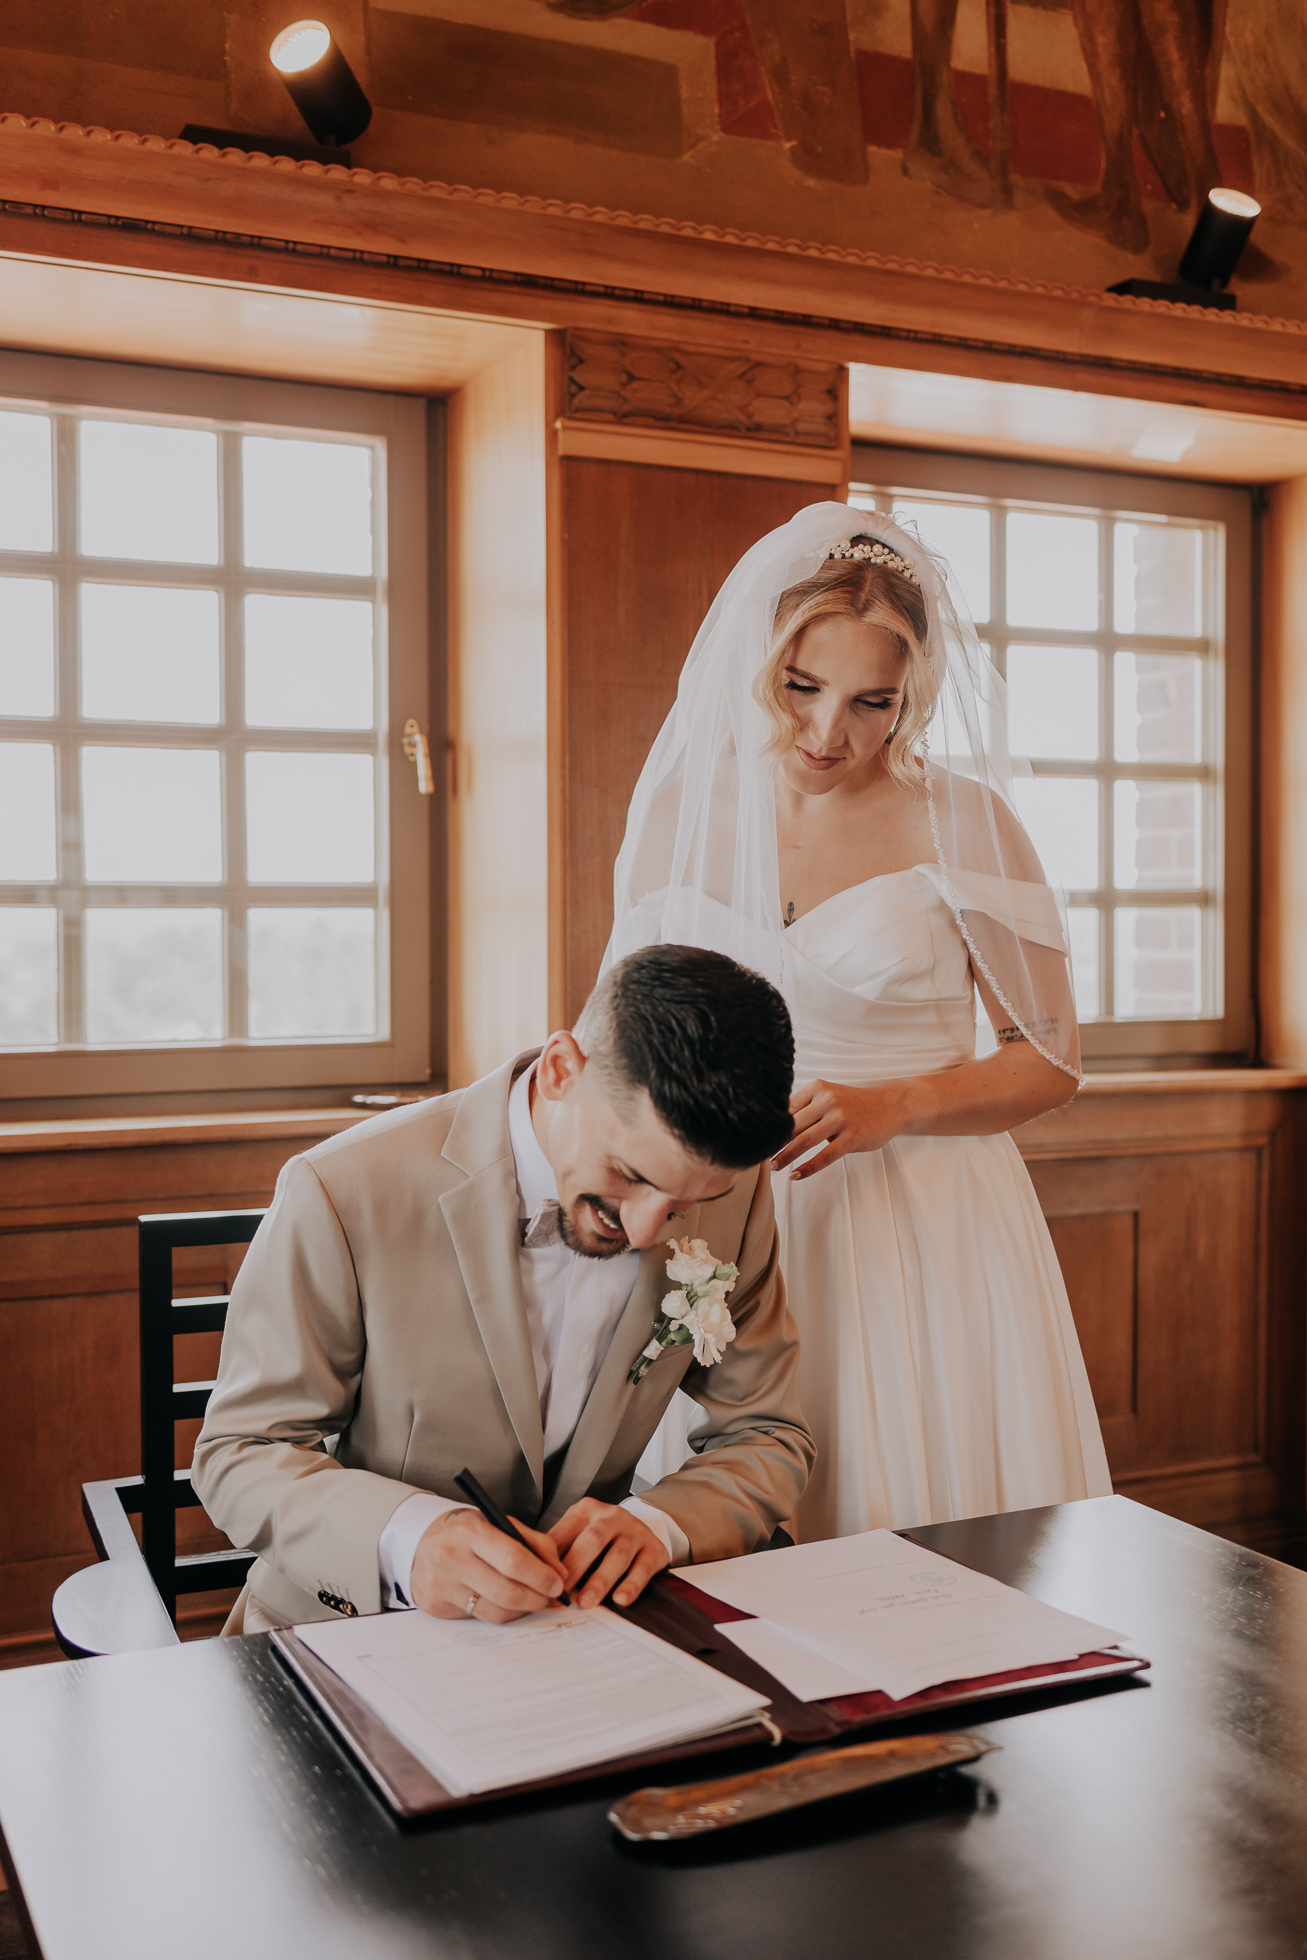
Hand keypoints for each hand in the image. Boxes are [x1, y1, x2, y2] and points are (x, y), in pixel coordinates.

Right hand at [409, 1508, 569, 1622]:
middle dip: (537, 1598)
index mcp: (470, 1531)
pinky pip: (481, 1617)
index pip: (513, 1560)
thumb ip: (533, 1542)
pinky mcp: (436, 1605)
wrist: (421, 1542)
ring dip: (523, 1609)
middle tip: (550, 1597)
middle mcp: (451, 1558)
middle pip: (506, 1591)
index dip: (541, 1576)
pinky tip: (511, 1604)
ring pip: (496, 1610)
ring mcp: (441, 1585)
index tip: (557, 1583)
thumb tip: (559, 1572)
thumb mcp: (497, 1522)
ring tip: (533, 1600)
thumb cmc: (465, 1532)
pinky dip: (503, 1614)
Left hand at [549, 1499, 669, 1608]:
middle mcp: (612, 1516)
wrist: (642, 1527)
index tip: (542, 1584)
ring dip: (600, 1581)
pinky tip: (620, 1600)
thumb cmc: (601, 1538)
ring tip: (586, 1602)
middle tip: (562, 1593)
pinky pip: (643, 1568)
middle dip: (576, 1568)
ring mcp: (635, 1531)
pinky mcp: (654, 1548)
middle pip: (593, 1540)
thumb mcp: (578, 1534)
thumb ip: (559, 1551)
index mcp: (586, 1510)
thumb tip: (535, 1579)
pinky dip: (631, 1585)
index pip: (566, 1533)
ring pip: (618, 1555)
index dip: (553, 1561)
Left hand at [771, 1078, 906, 1178]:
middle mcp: (827, 1100)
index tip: (755, 1138)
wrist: (890, 1105)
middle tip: (758, 1155)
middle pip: (791, 1125)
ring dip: (785, 1155)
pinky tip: (796, 1175)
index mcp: (817, 1088)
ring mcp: (840, 1118)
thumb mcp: (829, 1096)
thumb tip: (774, 1125)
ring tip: (774, 1166)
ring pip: (804, 1140)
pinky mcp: (852, 1137)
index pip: (786, 1108)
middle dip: (773, 1142)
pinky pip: (825, 1156)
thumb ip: (806, 1107)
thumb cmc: (854, 1104)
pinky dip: (808, 1167)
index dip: (769, 1125)